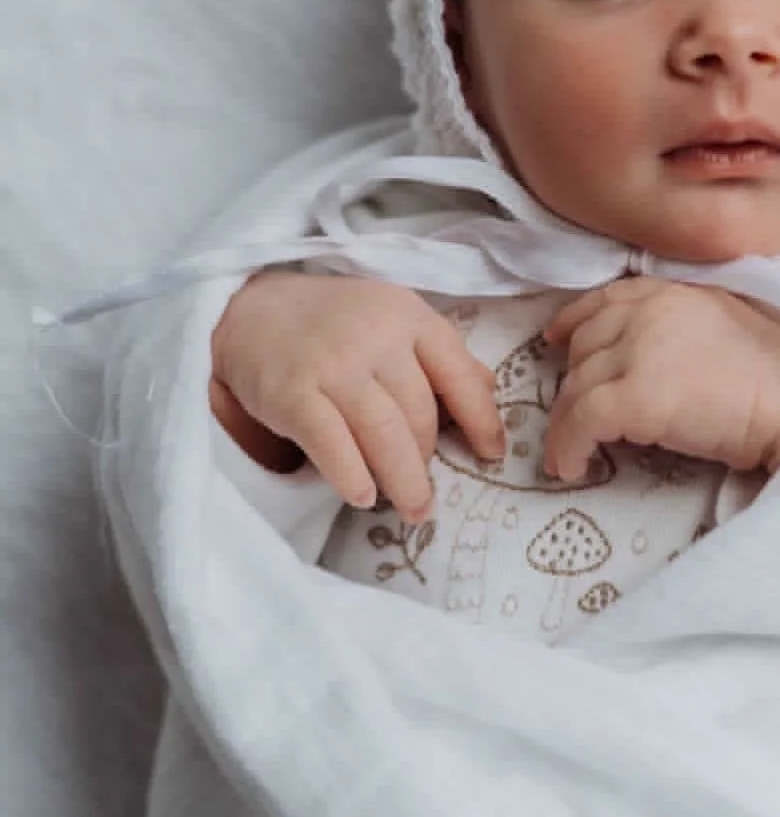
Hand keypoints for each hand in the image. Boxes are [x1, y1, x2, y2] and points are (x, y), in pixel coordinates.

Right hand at [209, 270, 504, 521]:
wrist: (249, 308)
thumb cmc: (333, 323)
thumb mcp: (392, 321)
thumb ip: (439, 355)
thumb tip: (488, 391)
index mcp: (409, 316)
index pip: (459, 374)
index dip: (481, 420)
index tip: (492, 455)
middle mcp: (375, 336)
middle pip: (420, 413)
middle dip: (428, 459)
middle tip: (426, 491)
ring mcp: (332, 363)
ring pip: (384, 434)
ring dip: (403, 480)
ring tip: (412, 508)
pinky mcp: (291, 391)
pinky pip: (332, 444)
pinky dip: (352, 475)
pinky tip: (362, 496)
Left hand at [540, 277, 779, 482]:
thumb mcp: (725, 325)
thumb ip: (683, 327)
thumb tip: (647, 358)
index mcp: (673, 293)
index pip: (608, 298)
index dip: (575, 320)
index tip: (556, 339)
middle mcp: (647, 314)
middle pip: (586, 345)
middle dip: (573, 380)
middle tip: (574, 413)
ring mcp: (638, 353)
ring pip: (577, 386)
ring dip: (566, 423)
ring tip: (570, 453)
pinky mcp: (635, 397)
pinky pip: (582, 421)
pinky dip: (569, 446)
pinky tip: (573, 467)